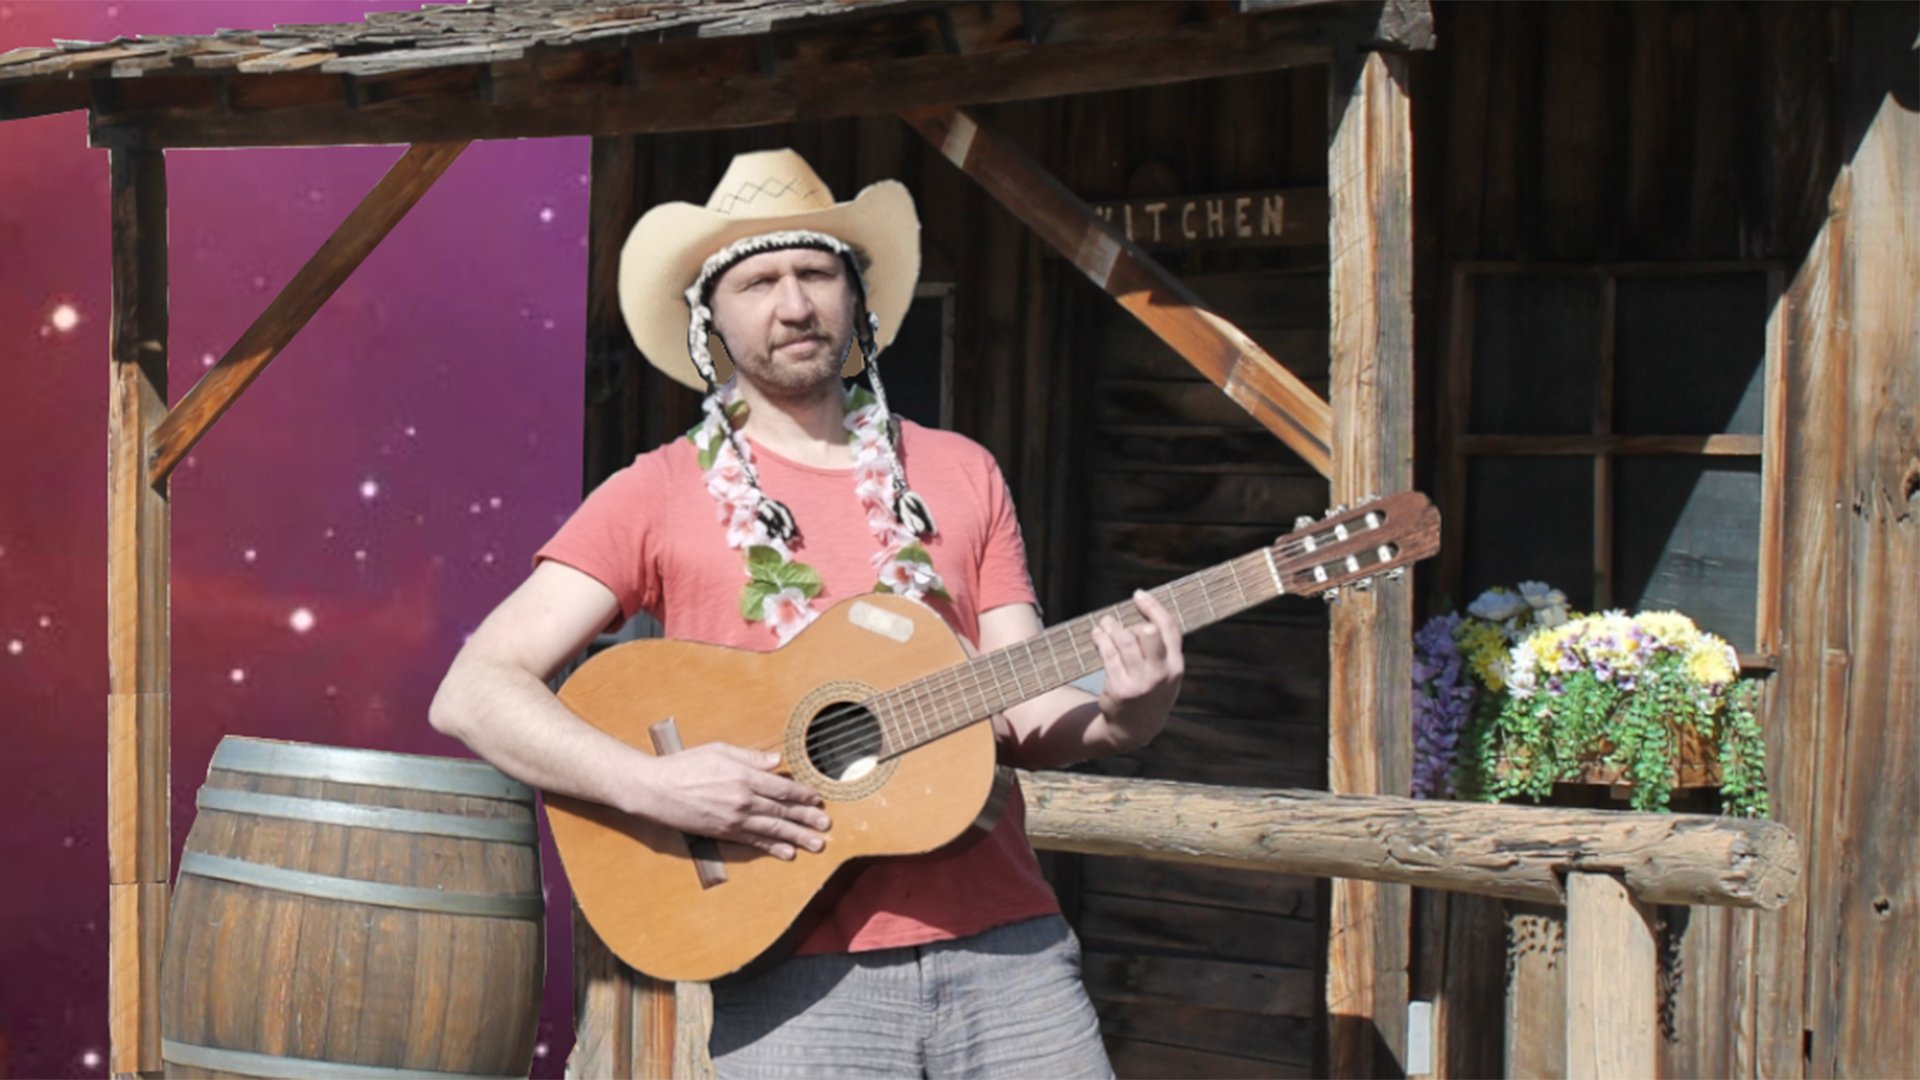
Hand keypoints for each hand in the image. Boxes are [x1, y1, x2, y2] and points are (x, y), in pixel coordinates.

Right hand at [634, 743, 829, 859]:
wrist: (655, 789)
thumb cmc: (685, 765)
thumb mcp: (719, 750)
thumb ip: (751, 757)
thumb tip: (777, 761)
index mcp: (743, 776)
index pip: (782, 788)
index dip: (802, 795)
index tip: (817, 799)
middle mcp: (743, 800)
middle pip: (782, 811)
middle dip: (807, 819)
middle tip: (826, 826)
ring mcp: (733, 819)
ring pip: (772, 830)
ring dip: (797, 837)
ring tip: (816, 844)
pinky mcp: (723, 832)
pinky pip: (753, 842)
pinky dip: (772, 848)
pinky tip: (787, 853)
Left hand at [1091, 590, 1184, 748]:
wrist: (1136, 729)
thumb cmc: (1150, 691)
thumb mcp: (1165, 673)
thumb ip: (1161, 648)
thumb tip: (1141, 614)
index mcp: (1176, 666)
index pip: (1169, 628)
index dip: (1153, 607)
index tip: (1138, 595)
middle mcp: (1161, 674)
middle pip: (1149, 634)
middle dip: (1131, 623)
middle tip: (1116, 621)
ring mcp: (1141, 683)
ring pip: (1125, 642)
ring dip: (1111, 628)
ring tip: (1103, 623)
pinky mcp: (1120, 689)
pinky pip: (1109, 656)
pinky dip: (1101, 640)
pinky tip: (1097, 635)